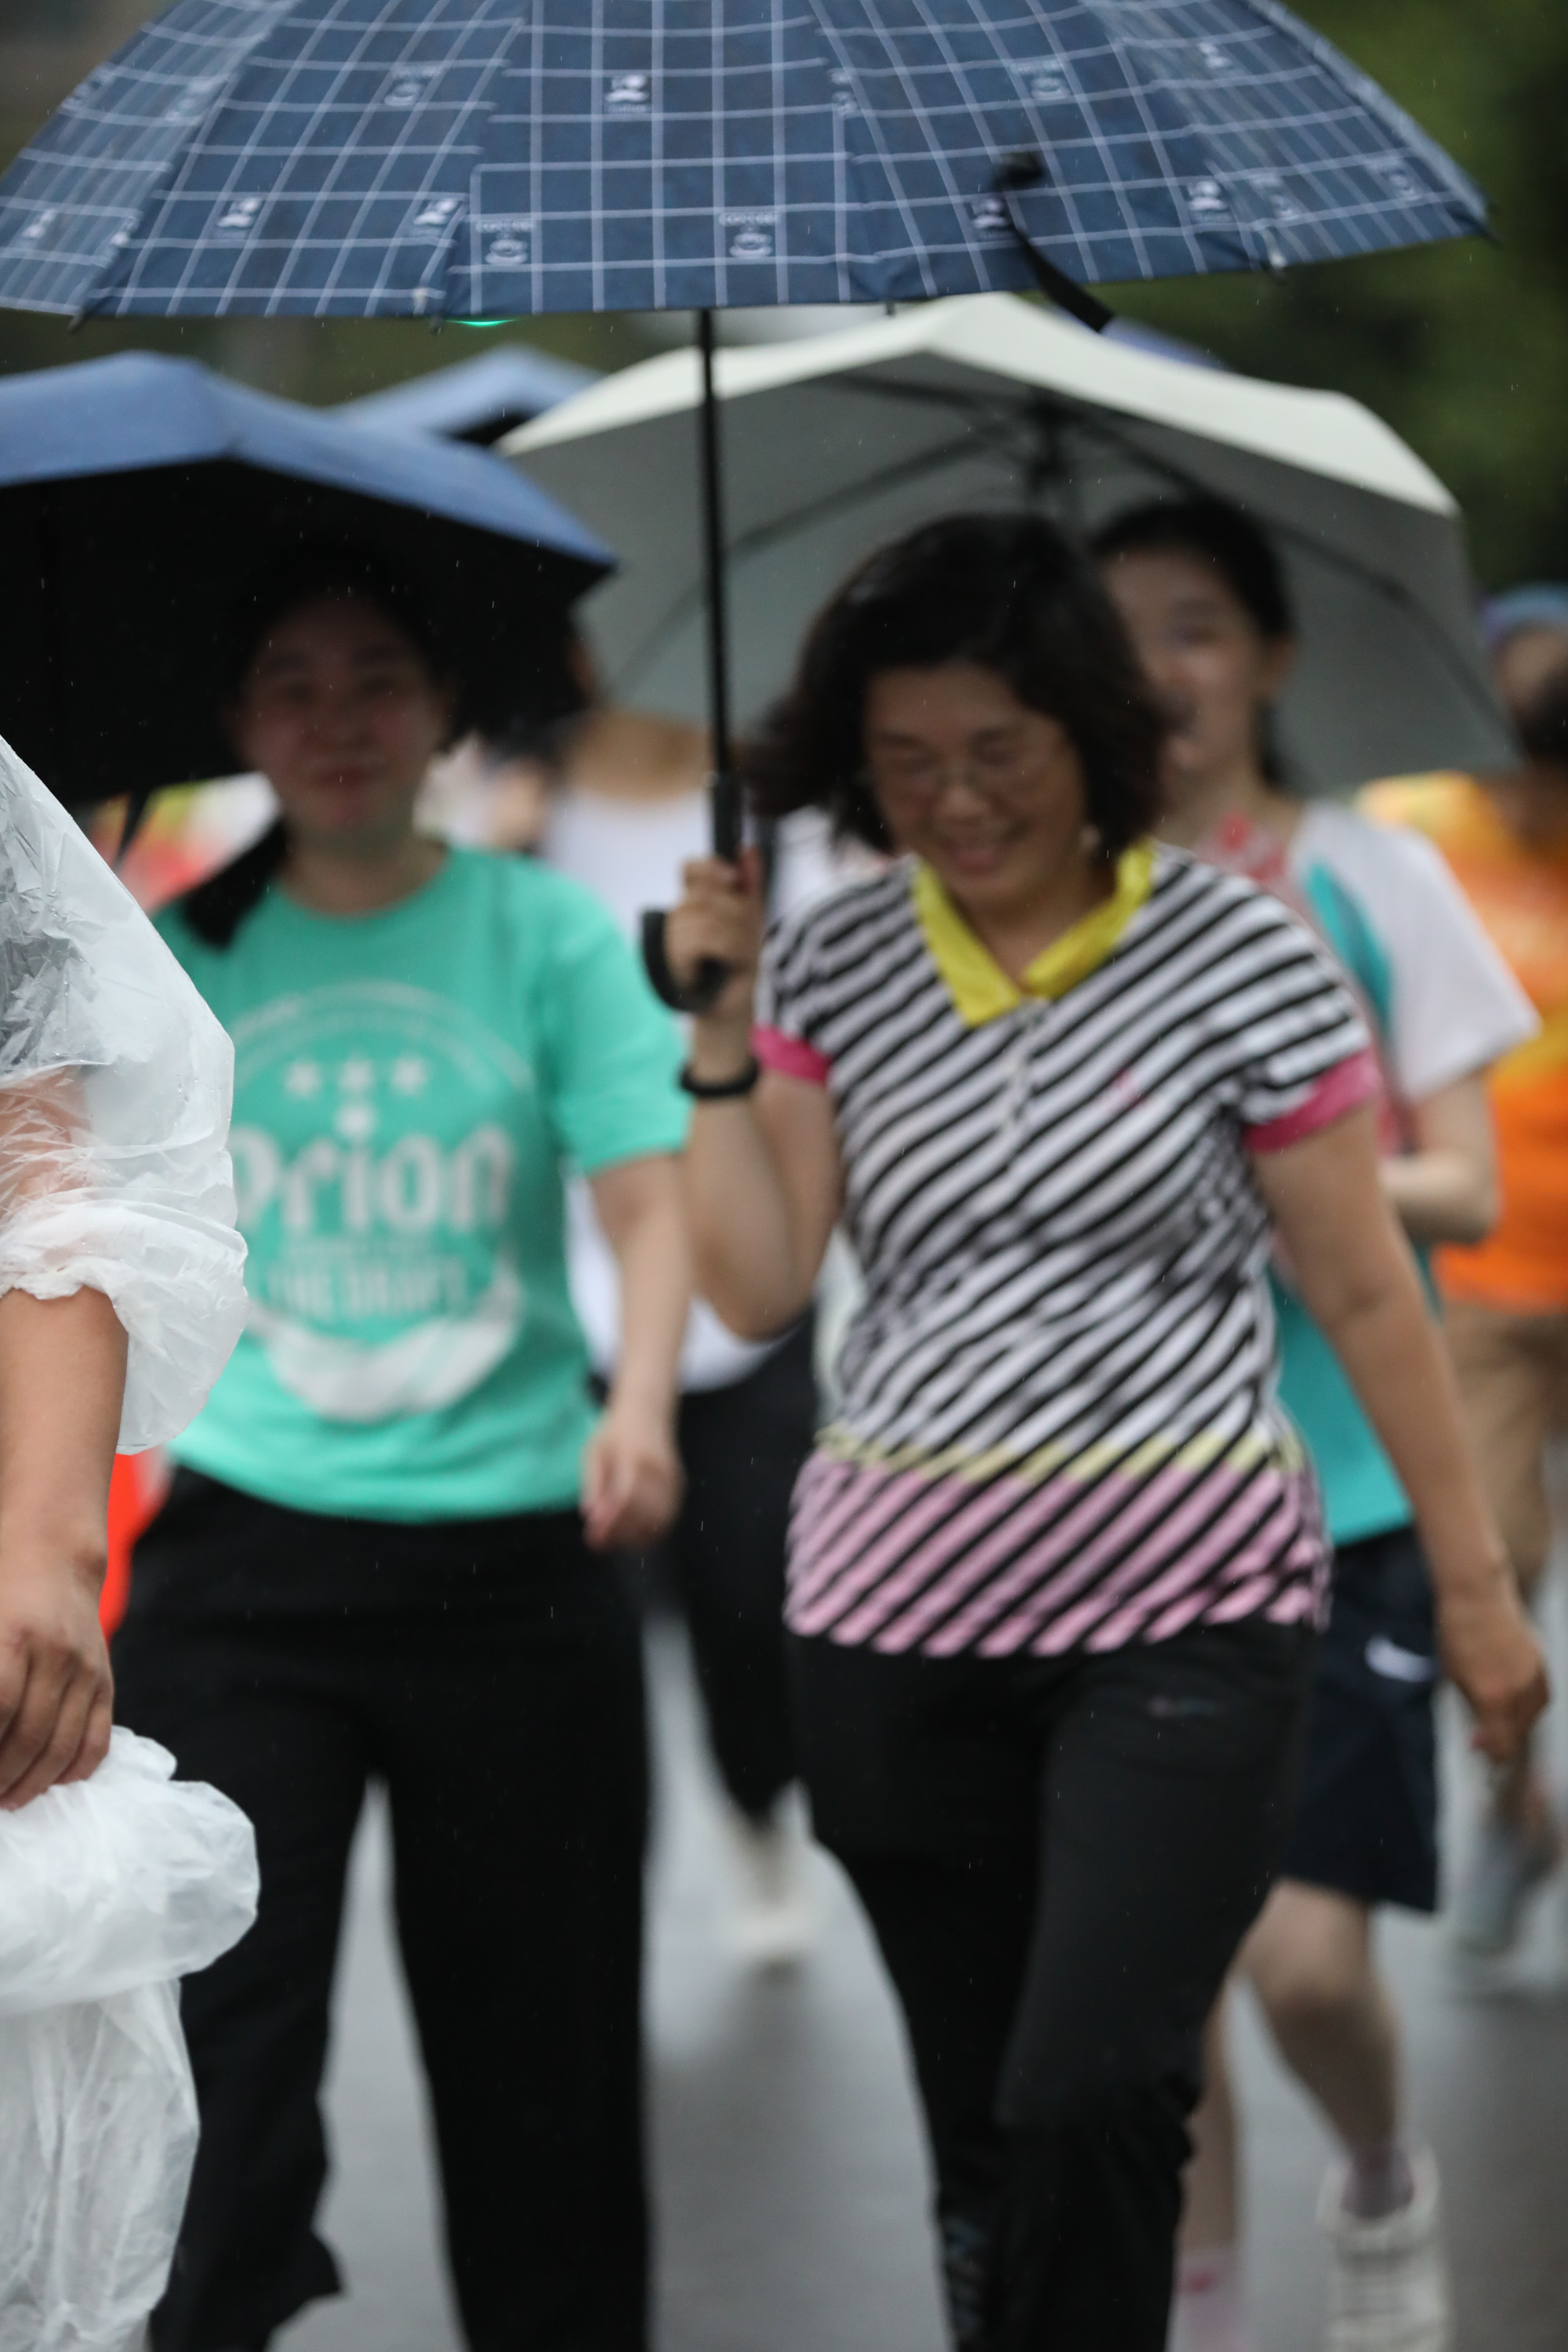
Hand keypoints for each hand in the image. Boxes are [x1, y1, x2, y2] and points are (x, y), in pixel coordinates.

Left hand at [0, 1542, 113, 1807]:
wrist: (53, 1561)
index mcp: (15, 1638)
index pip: (1, 1709)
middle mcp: (57, 1655)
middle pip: (29, 1735)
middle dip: (2, 1777)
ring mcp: (86, 1669)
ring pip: (62, 1745)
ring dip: (32, 1783)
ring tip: (10, 1800)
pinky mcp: (104, 1680)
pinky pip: (96, 1738)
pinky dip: (75, 1770)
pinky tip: (51, 1784)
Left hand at [581, 1395, 682, 1552]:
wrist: (646, 1413)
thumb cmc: (615, 1433)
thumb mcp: (594, 1452)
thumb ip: (593, 1483)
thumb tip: (590, 1516)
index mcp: (637, 1458)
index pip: (627, 1497)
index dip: (610, 1521)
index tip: (591, 1534)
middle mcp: (661, 1471)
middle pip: (646, 1515)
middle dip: (621, 1534)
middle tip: (597, 1541)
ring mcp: (674, 1481)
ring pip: (660, 1523)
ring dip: (635, 1537)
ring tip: (612, 1538)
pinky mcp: (679, 1489)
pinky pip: (667, 1519)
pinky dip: (649, 1532)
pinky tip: (630, 1533)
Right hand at [666, 849, 766, 1035]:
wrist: (730, 1009)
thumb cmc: (737, 966)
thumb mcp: (751, 921)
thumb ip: (750, 886)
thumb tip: (749, 848)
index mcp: (694, 902)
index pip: (691, 868)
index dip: (710, 867)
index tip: (733, 878)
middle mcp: (678, 916)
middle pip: (706, 892)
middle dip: (737, 912)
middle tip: (746, 938)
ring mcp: (670, 937)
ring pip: (707, 915)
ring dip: (735, 935)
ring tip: (738, 955)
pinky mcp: (670, 958)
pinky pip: (702, 937)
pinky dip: (725, 948)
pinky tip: (727, 961)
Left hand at [1437, 1568, 1549, 1763]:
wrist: (1478, 1596)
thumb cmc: (1457, 1635)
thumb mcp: (1455, 1678)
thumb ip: (1472, 1711)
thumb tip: (1479, 1742)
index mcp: (1493, 1698)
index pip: (1502, 1746)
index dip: (1492, 1757)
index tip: (1481, 1755)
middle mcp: (1519, 1692)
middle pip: (1518, 1736)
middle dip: (1500, 1739)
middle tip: (1478, 1733)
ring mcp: (1535, 1678)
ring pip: (1531, 1718)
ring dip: (1514, 1722)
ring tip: (1492, 1706)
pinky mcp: (1543, 1666)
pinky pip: (1539, 1699)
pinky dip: (1526, 1704)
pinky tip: (1508, 1693)